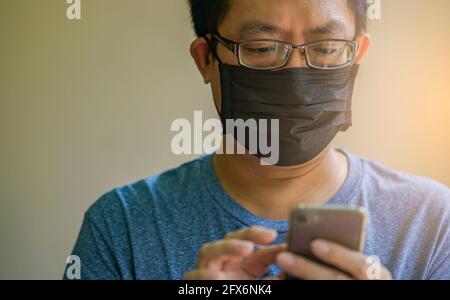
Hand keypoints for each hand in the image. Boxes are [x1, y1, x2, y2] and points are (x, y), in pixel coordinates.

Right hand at [183, 226, 284, 279]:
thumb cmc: (238, 291)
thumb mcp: (258, 285)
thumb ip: (273, 277)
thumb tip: (290, 261)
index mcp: (237, 262)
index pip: (249, 242)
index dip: (262, 236)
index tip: (277, 235)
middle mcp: (221, 263)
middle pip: (230, 239)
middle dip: (248, 234)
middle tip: (268, 235)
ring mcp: (205, 271)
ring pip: (209, 251)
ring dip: (228, 248)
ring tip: (247, 248)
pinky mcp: (193, 284)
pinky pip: (193, 276)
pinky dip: (203, 276)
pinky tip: (217, 277)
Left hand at [276, 239, 391, 279]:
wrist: (362, 293)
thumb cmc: (359, 277)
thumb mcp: (362, 267)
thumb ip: (347, 256)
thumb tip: (312, 241)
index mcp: (378, 276)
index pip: (361, 265)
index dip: (337, 254)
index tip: (315, 244)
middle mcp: (366, 290)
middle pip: (335, 280)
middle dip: (307, 268)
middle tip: (282, 256)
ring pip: (323, 290)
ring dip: (298, 281)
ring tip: (276, 273)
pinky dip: (298, 289)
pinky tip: (282, 282)